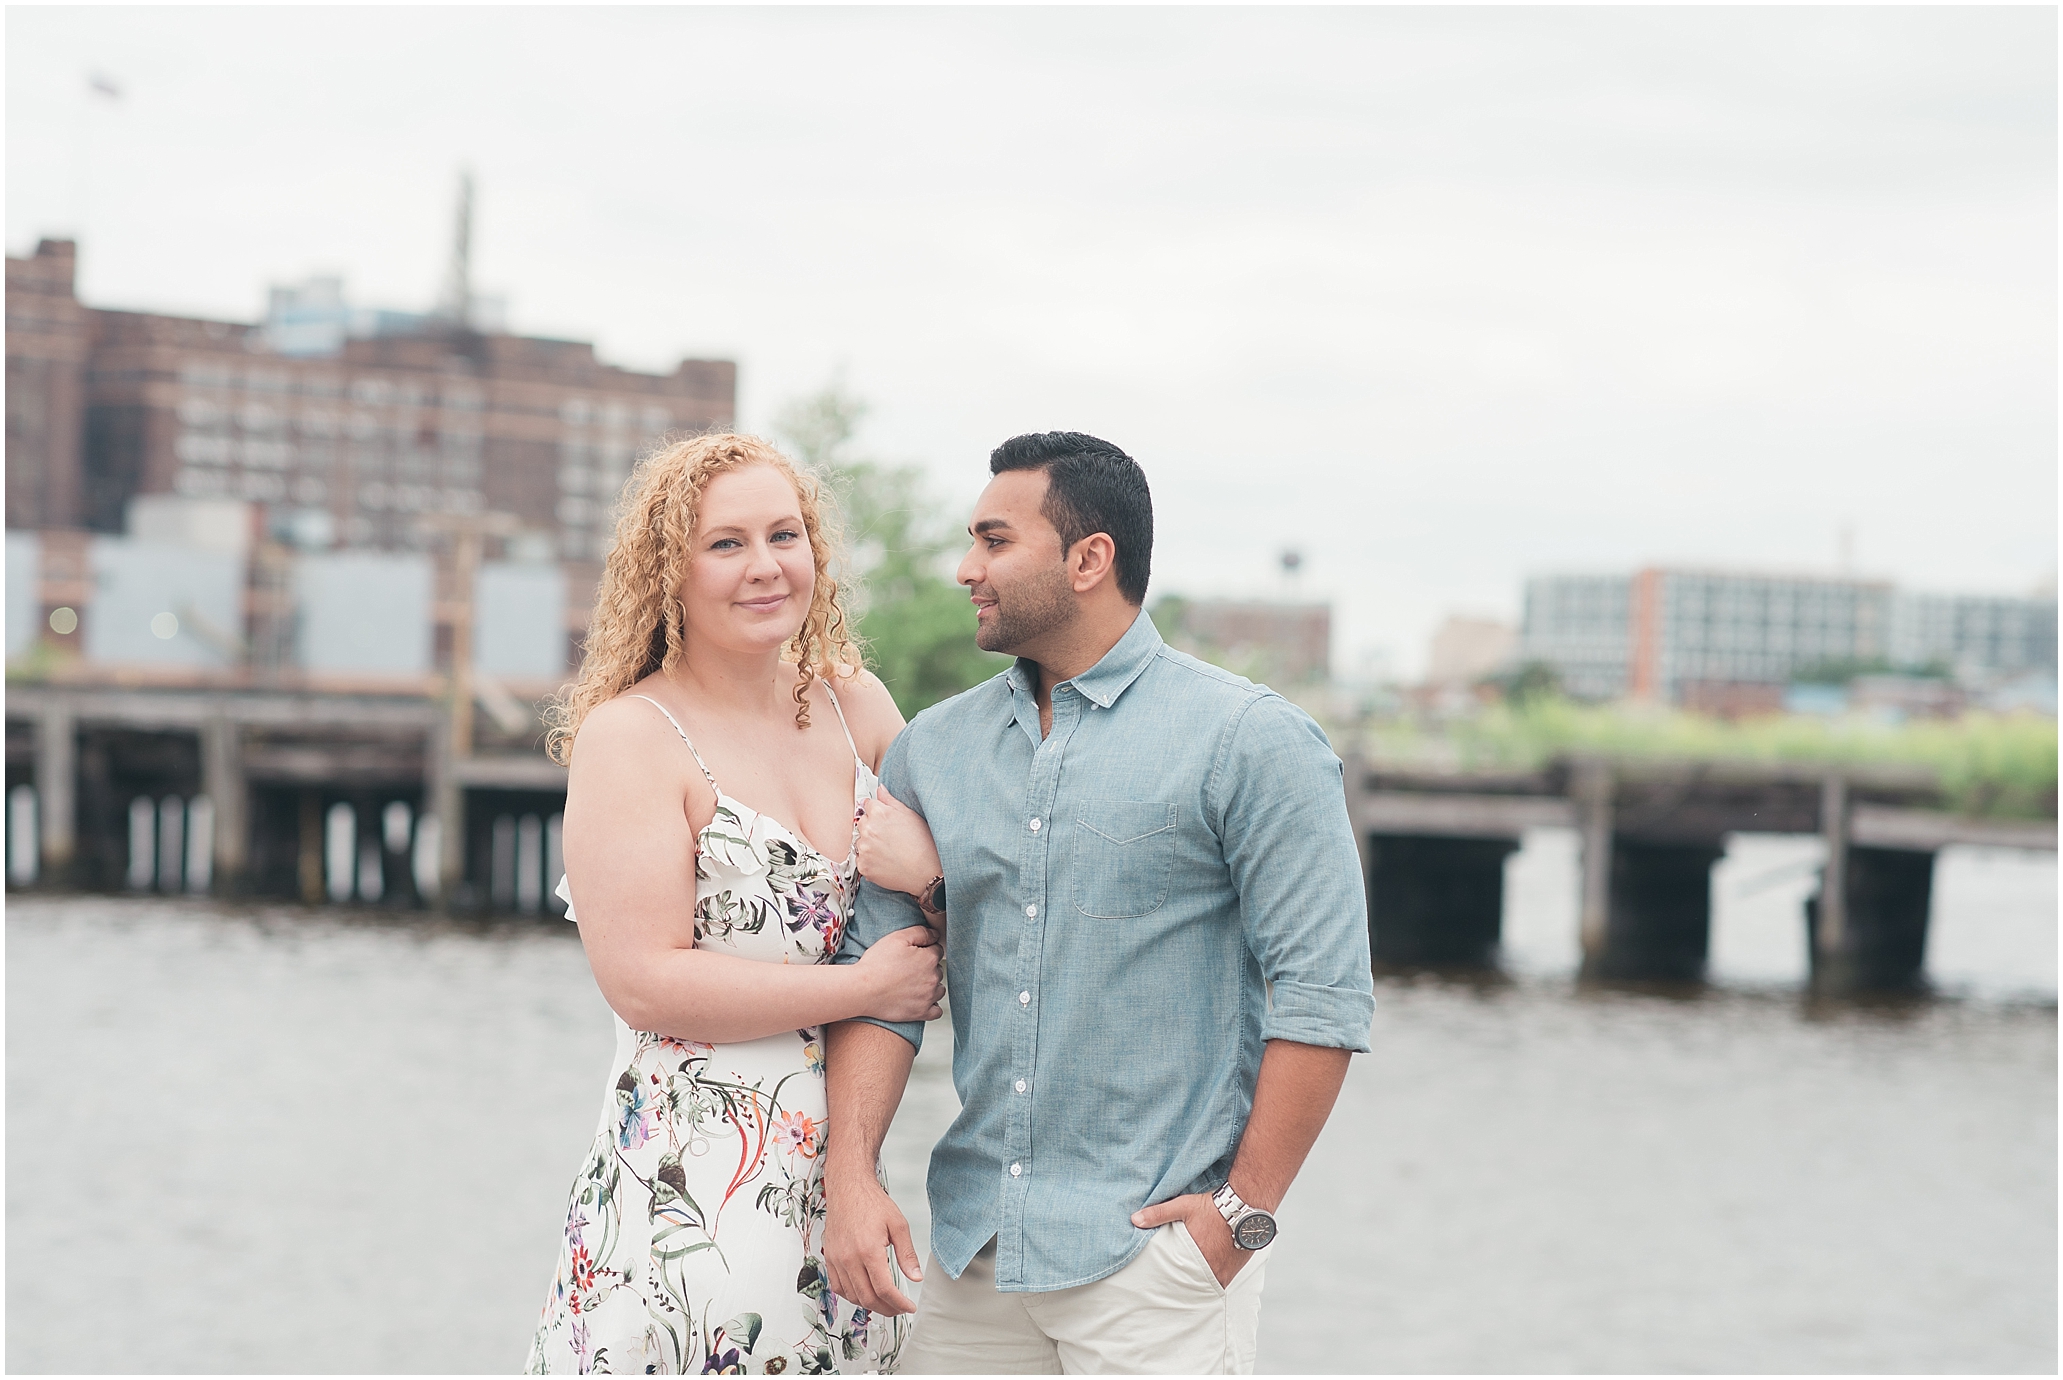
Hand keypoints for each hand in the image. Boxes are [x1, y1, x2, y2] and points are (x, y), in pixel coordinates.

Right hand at [823, 1171, 921, 1315]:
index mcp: (869, 1250)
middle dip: (886, 1309)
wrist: (848, 1188)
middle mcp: (849, 1258)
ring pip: (852, 1296)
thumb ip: (907, 1254)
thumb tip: (916, 1277)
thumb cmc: (872, 1203)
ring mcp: (836, 1260)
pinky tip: (864, 1292)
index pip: (884, 1290)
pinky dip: (852, 1295)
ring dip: (869, 1304)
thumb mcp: (898, 1225)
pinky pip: (838, 1287)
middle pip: (867, 1298)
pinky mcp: (829, 1258)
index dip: (898, 1304)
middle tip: (899, 1308)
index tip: (909, 1307)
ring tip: (885, 1302)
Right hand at [851, 924, 944, 1022]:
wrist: (862, 990)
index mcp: (929, 959)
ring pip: (939, 989)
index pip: (937, 951)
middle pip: (938, 970)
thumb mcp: (897, 938)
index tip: (912, 955)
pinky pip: (937, 1011)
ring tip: (912, 985)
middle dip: (927, 968)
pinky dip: (932, 1006)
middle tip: (908, 969)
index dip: (924, 950)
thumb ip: (921, 933)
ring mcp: (928, 997)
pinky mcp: (921, 1013)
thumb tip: (936, 935)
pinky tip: (921, 1000)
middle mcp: (933, 978)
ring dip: (930, 986)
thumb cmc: (877, 964)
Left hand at [855, 787, 943, 903]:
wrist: (926, 872)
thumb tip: (880, 790)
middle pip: (862, 823)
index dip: (879, 813)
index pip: (868, 805)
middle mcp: (868, 829)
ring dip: (870, 845)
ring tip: (889, 851)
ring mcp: (864, 848)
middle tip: (890, 838)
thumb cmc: (923, 843)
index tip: (887, 822)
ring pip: (860, 842)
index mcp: (879, 813)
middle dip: (872, 828)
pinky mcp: (863, 866)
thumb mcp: (910, 815)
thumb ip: (890, 800)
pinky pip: (861, 860)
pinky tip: (885, 862)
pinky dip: (870, 861)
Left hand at [1132, 1192, 1249, 1287]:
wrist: (1247, 1204)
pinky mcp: (1239, 1266)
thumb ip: (1158, 1214)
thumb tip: (1135, 1219)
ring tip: (1194, 1278)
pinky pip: (1225, 1277)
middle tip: (1178, 1286)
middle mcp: (1214, 1269)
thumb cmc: (1214, 1206)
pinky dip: (1218, 1275)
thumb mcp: (1183, 1206)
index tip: (1165, 1286)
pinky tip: (1211, 1269)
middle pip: (1196, 1284)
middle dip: (1188, 1284)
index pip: (1180, 1280)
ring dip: (1203, 1280)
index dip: (1172, 1283)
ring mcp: (1228, 1270)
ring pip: (1212, 1282)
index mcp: (1197, 1258)